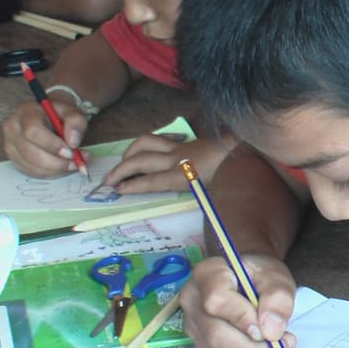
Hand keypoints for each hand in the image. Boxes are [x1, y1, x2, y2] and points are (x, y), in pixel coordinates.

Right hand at [2, 100, 88, 177]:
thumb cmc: (59, 113)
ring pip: (31, 166)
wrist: (48, 115)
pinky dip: (50, 173)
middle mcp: (13, 129)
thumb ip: (75, 122)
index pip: (33, 131)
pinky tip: (62, 167)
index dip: (52, 145)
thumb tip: (73, 142)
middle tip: (76, 163)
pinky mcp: (14, 158)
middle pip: (30, 153)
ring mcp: (11, 145)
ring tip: (73, 165)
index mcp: (26, 113)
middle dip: (56, 162)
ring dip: (55, 170)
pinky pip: (31, 172)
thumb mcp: (72, 111)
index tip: (71, 151)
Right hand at [104, 135, 230, 193]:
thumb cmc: (230, 174)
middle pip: (140, 160)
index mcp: (184, 174)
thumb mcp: (213, 193)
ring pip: (145, 142)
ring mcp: (178, 147)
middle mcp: (176, 158)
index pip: (151, 180)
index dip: (132, 185)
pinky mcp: (182, 141)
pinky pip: (157, 138)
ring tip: (122, 164)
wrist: (242, 147)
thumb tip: (182, 209)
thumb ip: (194, 198)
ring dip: (129, 152)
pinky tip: (143, 152)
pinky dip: (145, 144)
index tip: (116, 190)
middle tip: (107, 181)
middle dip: (120, 170)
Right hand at [179, 254, 296, 347]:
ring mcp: (191, 321)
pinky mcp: (198, 340)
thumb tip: (271, 332)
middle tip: (280, 344)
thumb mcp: (276, 277)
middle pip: (215, 333)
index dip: (242, 318)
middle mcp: (192, 298)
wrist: (249, 279)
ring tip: (276, 345)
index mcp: (207, 273)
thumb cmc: (259, 275)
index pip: (217, 300)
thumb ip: (278, 298)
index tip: (267, 327)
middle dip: (251, 346)